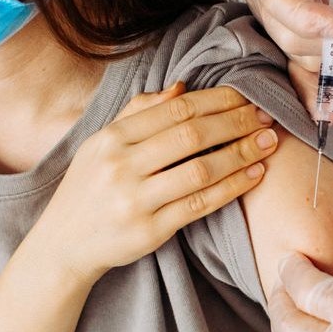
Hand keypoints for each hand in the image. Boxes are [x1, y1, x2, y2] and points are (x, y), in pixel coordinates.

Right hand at [25, 83, 278, 279]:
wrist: (64, 244)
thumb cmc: (89, 188)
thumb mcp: (101, 143)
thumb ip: (139, 112)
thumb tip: (183, 88)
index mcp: (111, 138)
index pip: (175, 109)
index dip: (217, 100)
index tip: (247, 95)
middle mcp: (121, 166)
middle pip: (192, 135)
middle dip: (236, 122)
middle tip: (266, 116)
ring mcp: (135, 200)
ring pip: (201, 170)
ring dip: (241, 153)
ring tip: (268, 143)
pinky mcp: (149, 231)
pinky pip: (201, 204)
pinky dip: (232, 187)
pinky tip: (254, 174)